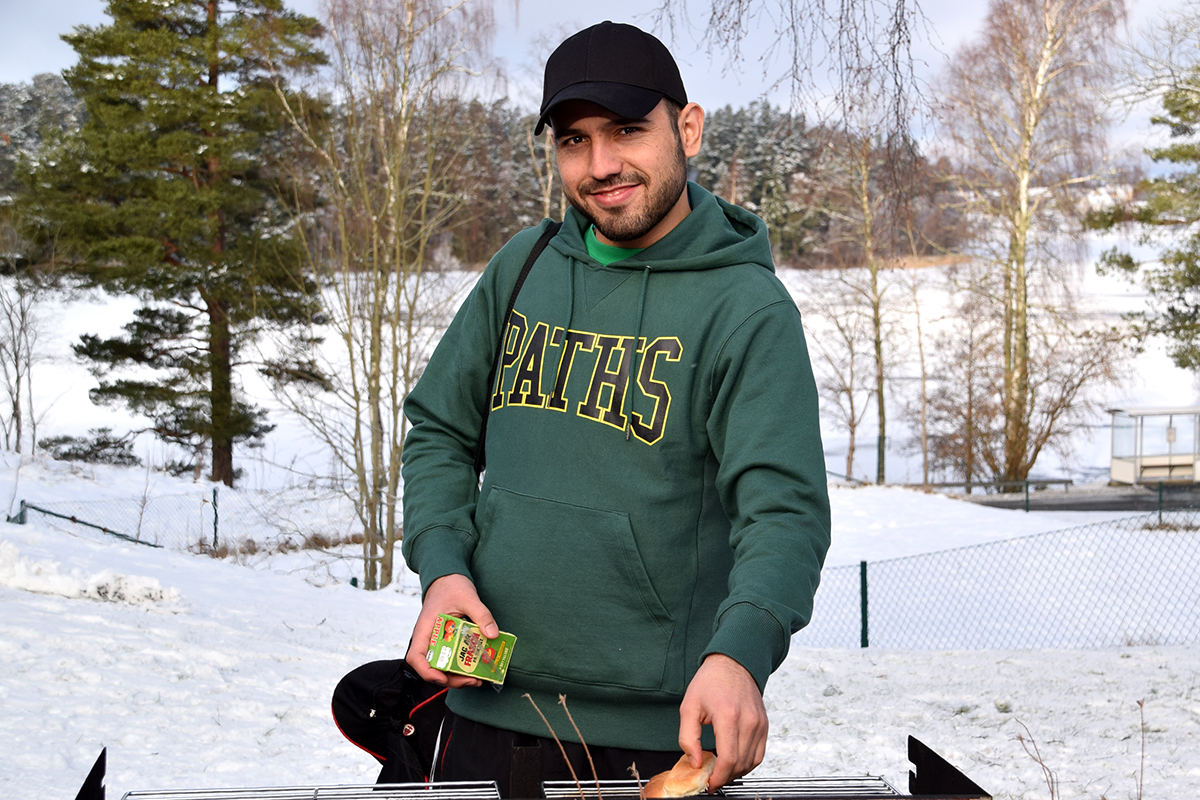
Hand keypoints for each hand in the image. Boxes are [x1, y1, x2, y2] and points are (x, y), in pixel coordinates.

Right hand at [405, 573, 498, 688]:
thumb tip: (492, 634)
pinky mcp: (447, 642)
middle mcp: (428, 639)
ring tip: (478, 678)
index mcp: (425, 629)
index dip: (427, 672)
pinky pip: (452, 658)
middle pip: (432, 668)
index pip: (415, 657)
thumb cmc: (451, 586)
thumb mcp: (468, 598)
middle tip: (472, 680)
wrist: (448, 578)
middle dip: (451, 679)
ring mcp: (437, 642)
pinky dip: (462, 665)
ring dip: (458, 676)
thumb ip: (481, 614)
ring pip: (442, 666)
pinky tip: (477, 667)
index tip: (443, 677)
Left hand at [678, 654, 767, 790]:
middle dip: (724, 777)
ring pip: (751, 762)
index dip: (718, 777)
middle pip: (740, 764)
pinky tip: (734, 762)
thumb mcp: (689, 707)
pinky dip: (747, 763)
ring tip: (720, 770)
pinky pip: (759, 754)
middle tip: (710, 778)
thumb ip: (688, 738)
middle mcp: (748, 721)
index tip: (708, 784)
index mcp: (728, 716)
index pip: (728, 759)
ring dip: (736, 772)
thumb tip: (695, 762)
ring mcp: (759, 724)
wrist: (733, 663)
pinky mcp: (764, 725)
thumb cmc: (710, 681)